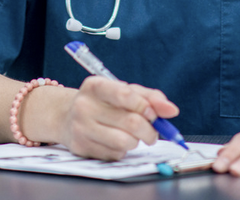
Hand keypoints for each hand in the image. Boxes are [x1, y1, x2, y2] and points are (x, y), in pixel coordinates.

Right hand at [56, 76, 179, 160]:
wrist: (67, 117)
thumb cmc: (103, 103)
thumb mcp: (124, 92)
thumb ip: (149, 98)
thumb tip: (172, 110)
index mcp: (95, 86)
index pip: (125, 95)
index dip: (145, 106)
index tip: (153, 114)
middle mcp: (84, 105)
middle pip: (131, 123)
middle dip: (150, 130)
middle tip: (152, 132)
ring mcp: (80, 128)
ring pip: (124, 142)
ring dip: (136, 142)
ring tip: (133, 137)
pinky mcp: (81, 147)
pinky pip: (114, 154)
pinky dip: (122, 151)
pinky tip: (115, 142)